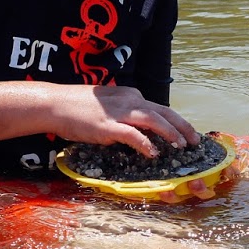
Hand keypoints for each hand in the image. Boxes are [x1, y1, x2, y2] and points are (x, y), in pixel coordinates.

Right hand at [46, 84, 197, 157]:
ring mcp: (118, 112)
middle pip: (163, 112)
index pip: (158, 108)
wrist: (54, 103)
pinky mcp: (107, 126)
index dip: (175, 121)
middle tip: (195, 140)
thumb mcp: (107, 104)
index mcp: (130, 95)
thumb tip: (139, 130)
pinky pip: (132, 135)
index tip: (185, 132)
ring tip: (181, 146)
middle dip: (182, 126)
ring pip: (154, 120)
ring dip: (171, 132)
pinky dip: (145, 143)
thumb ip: (124, 114)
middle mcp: (129, 100)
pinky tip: (153, 153)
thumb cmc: (77, 106)